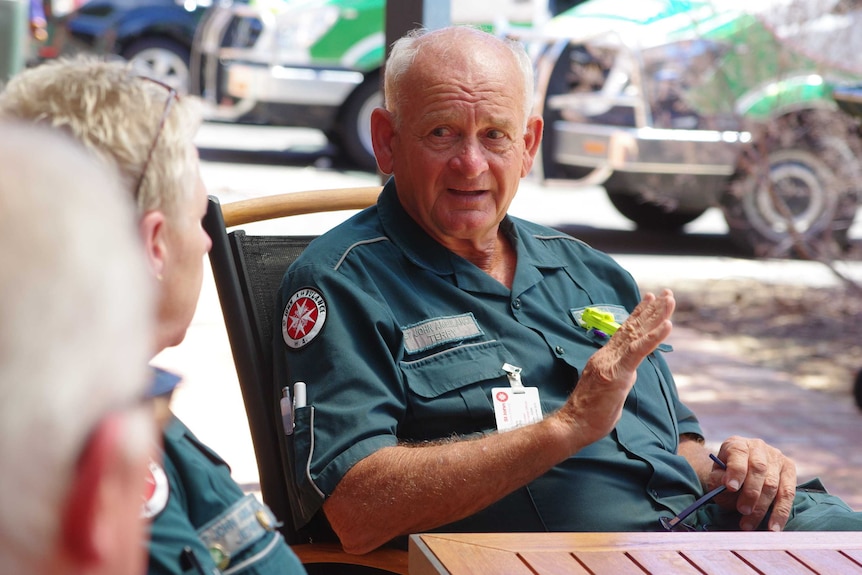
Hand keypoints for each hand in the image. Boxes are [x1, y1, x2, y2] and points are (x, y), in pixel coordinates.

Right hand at [554, 289, 674, 449]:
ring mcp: (611, 362)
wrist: (573, 424)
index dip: (638, 315)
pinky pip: (639, 351)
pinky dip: (654, 337)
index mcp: (605, 358)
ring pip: (637, 334)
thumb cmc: (589, 414)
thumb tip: (628, 374)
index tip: (650, 300)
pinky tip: (667, 325)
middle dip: (651, 309)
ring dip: (656, 316)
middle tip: (666, 293)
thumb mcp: (609, 391)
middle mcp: (607, 355)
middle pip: (632, 327)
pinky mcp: (617, 373)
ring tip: (669, 300)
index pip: (624, 332)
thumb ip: (619, 378)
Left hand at [711, 436, 796, 530]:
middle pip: (759, 469)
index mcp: (737, 444)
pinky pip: (788, 494)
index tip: (731, 487)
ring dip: (762, 507)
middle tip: (742, 511)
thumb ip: (718, 480)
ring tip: (749, 524)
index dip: (736, 471)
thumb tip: (729, 485)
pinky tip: (773, 528)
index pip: (738, 453)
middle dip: (750, 493)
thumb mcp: (715, 477)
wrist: (739, 476)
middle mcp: (758, 447)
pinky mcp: (789, 470)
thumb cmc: (725, 478)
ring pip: (773, 484)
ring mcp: (776, 457)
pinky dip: (781, 513)